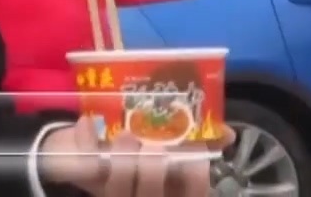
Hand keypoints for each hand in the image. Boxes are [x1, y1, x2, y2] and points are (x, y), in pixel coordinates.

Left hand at [39, 116, 235, 195]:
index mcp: (170, 190)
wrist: (93, 145)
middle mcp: (144, 194)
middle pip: (149, 196)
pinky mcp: (87, 177)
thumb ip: (202, 139)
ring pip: (117, 191)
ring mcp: (115, 189)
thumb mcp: (176, 144)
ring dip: (122, 164)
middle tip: (154, 147)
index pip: (189, 195)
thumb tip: (227, 133)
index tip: (197, 163)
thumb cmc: (145, 146)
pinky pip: (83, 167)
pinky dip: (85, 142)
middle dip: (152, 174)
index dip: (195, 185)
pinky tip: (87, 121)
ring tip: (126, 135)